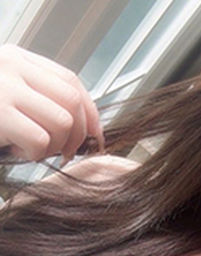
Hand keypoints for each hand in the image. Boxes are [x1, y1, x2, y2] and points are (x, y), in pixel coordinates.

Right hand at [0, 43, 103, 164]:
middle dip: (78, 135)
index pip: (71, 81)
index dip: (90, 112)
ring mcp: (5, 89)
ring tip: (37, 150)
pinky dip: (36, 154)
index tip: (95, 136)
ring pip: (63, 121)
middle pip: (73, 102)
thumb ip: (39, 98)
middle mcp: (13, 67)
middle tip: (65, 153)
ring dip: (56, 145)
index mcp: (18, 59)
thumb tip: (85, 127)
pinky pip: (41, 140)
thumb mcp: (10, 95)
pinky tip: (19, 151)